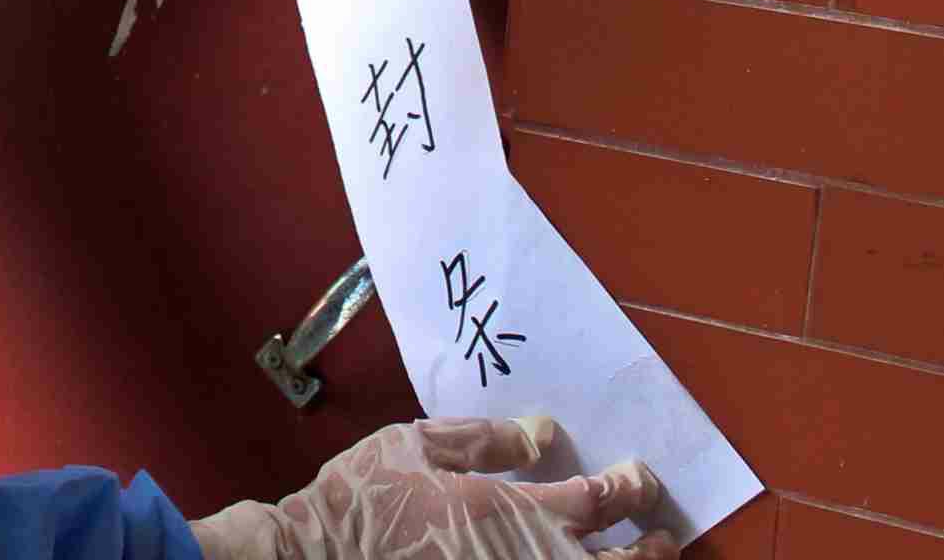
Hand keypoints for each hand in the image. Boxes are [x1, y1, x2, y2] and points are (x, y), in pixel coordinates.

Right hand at [189, 418, 674, 559]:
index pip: (601, 498)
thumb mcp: (416, 444)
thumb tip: (544, 433)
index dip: (631, 486)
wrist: (317, 558)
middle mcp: (533, 558)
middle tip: (663, 537)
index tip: (639, 476)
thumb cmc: (365, 499)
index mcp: (515, 510)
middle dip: (652, 548)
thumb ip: (485, 439)